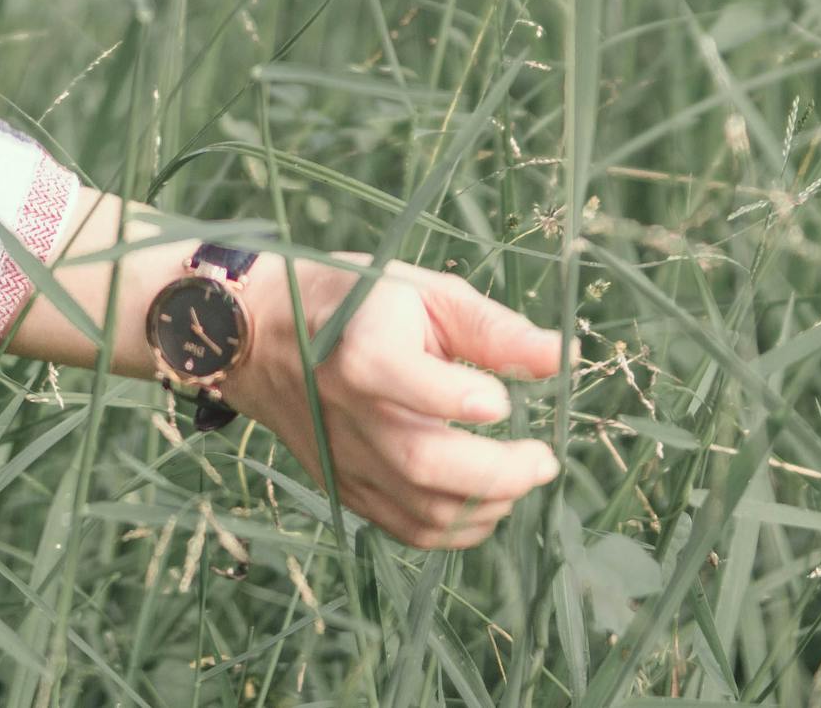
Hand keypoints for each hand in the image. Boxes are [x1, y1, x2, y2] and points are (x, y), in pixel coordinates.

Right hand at [214, 253, 564, 549]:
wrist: (257, 333)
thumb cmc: (350, 301)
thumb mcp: (420, 291)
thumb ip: (492, 329)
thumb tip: (563, 357)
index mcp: (360, 349)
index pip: (413, 383)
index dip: (463, 398)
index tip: (503, 400)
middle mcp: (346, 410)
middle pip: (425, 463)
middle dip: (501, 473)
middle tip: (543, 459)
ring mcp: (342, 457)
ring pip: (421, 510)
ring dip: (486, 506)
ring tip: (517, 477)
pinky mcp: (342, 486)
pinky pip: (405, 529)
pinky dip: (454, 529)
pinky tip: (482, 501)